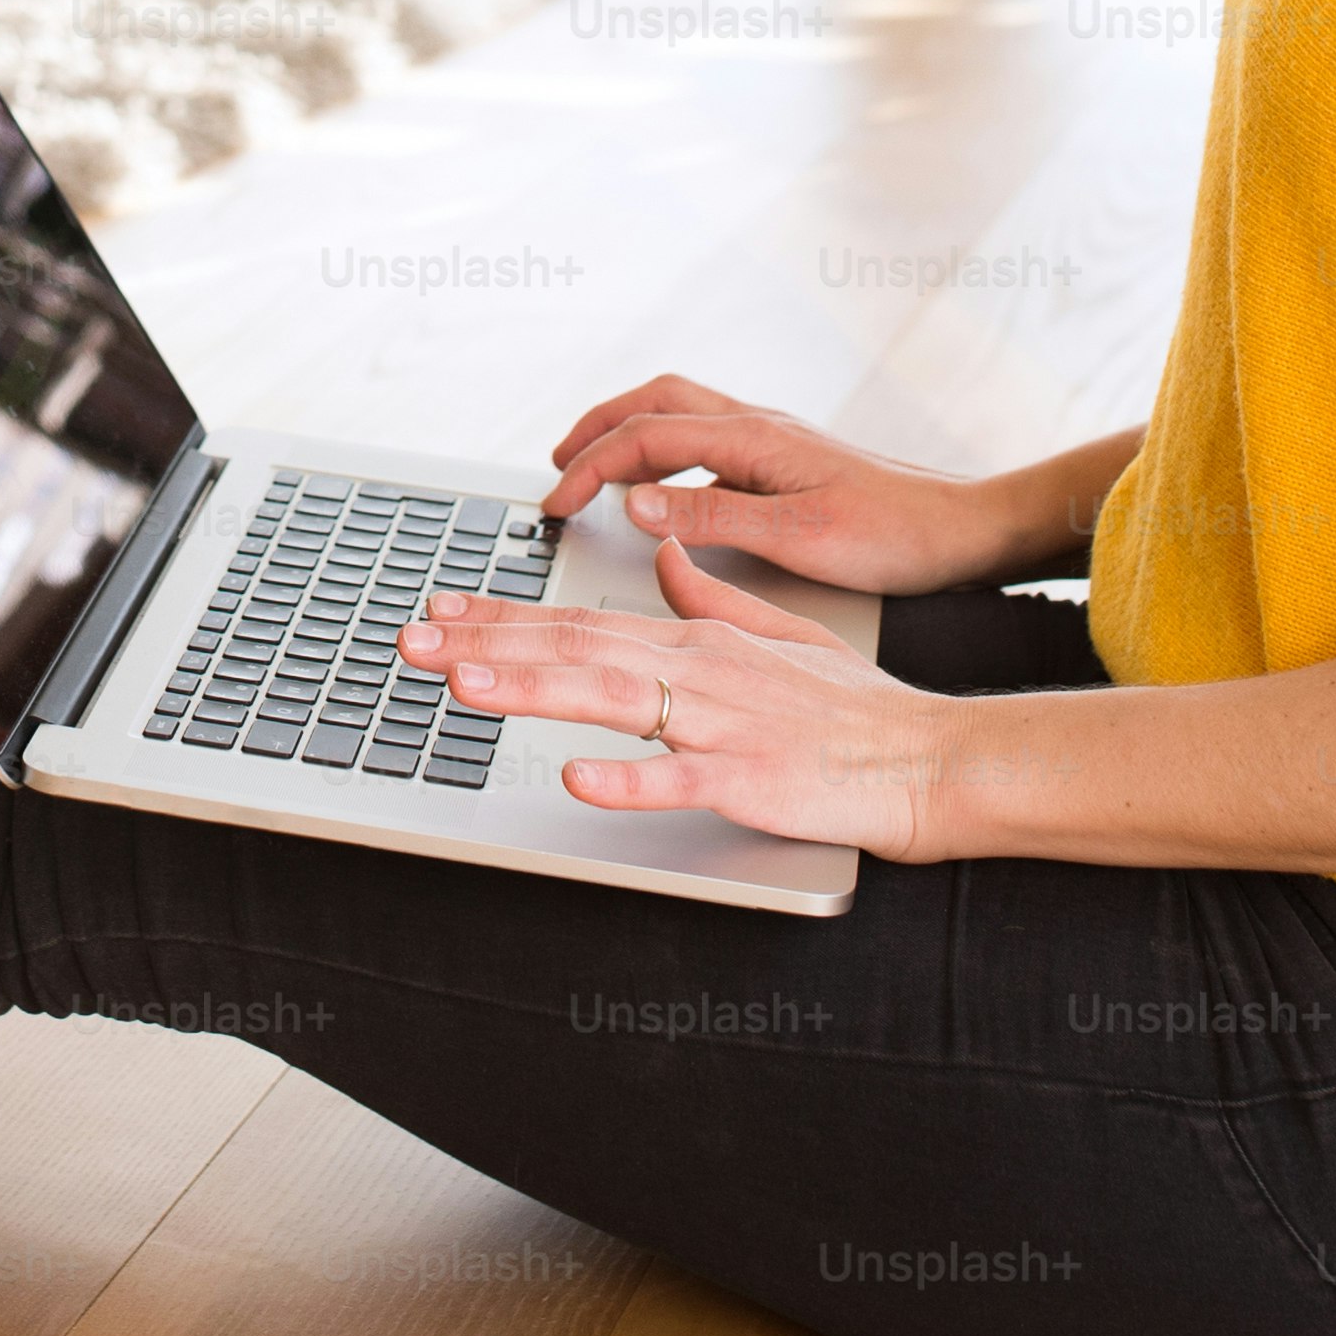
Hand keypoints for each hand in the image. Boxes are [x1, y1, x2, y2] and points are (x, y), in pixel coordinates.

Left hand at [401, 543, 973, 859]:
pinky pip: (678, 779)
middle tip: (409, 638)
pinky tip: (573, 777)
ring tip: (460, 683)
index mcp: (698, 640)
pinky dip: (625, 778)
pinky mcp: (748, 779)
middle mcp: (699, 671)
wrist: (926, 756)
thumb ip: (711, 597)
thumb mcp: (778, 633)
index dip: (503, 616)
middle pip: (575, 649)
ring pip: (611, 697)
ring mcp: (721, 725)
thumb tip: (665, 556)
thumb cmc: (854, 706)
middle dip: (485, 642)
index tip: (440, 609)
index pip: (580, 621)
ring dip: (529, 689)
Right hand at [540, 374, 1033, 597]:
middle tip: (557, 466)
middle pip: (655, 403)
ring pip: (681, 415)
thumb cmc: (896, 534)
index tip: (556, 505)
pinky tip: (666, 495)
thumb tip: (641, 504)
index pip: (646, 438)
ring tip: (595, 468)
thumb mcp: (800, 538)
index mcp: (754, 437)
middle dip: (598, 428)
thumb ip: (715, 518)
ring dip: (629, 433)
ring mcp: (773, 441)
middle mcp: (760, 427)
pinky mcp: (787, 463)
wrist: (964, 529)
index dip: (590, 468)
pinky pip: (707, 442)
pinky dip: (667, 456)